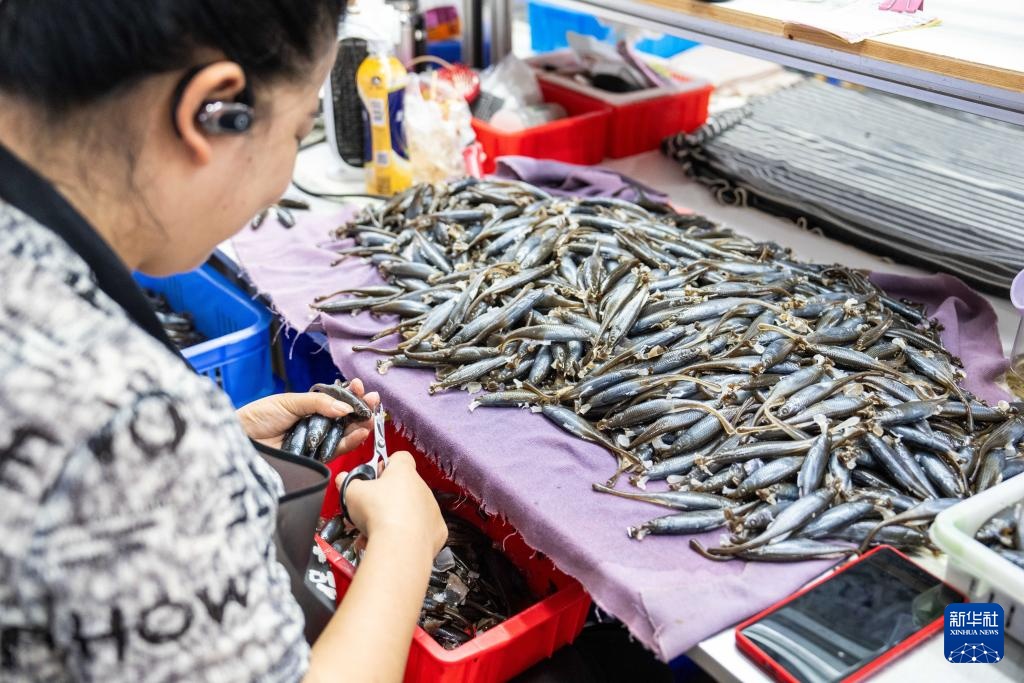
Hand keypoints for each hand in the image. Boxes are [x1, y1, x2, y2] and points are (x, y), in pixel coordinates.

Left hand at [237, 378, 379, 454]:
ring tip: (370, 416)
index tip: (361, 387)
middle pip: (346, 417)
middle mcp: (317, 424)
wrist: (242, 439)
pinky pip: (336, 451)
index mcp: (311, 407)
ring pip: (345, 434)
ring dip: (360, 425)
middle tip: (373, 401)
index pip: (337, 400)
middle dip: (361, 408)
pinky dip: (350, 443)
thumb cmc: (260, 417)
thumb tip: (345, 406)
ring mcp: (316, 441)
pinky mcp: (314, 458)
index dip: (351, 394)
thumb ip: (319, 403)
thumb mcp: (290, 402)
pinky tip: (360, 433)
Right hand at [339, 451, 446, 558]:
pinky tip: (392, 541)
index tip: (374, 476)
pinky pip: (422, 530)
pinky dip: (408, 535)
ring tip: (375, 532)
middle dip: (385, 498)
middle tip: (369, 510)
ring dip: (395, 518)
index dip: (385, 465)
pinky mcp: (437, 531)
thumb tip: (343, 479)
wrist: (400, 546)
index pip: (399, 457)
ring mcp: (432, 509)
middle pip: (403, 488)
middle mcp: (422, 487)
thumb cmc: (380, 515)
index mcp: (404, 472)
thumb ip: (348, 482)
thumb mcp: (352, 492)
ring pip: (411, 510)